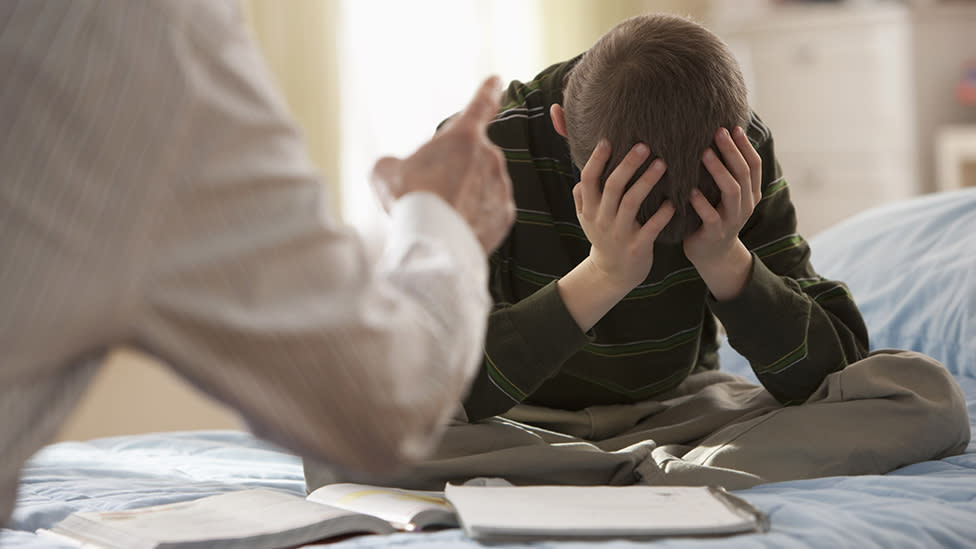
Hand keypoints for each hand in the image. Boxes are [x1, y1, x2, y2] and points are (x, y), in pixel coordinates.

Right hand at [370, 76, 514, 252]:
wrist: (433, 242)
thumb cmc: (409, 201)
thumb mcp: (386, 172)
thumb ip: (396, 163)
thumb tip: (396, 170)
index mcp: (463, 137)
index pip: (481, 105)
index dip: (488, 91)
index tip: (497, 80)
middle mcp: (489, 157)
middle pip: (471, 158)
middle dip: (455, 171)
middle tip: (431, 193)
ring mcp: (501, 186)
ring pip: (482, 185)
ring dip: (465, 195)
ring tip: (441, 215)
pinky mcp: (505, 215)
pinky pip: (489, 210)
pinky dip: (475, 217)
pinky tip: (455, 228)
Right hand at [573, 140, 675, 292]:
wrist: (613, 273)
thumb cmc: (603, 236)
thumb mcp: (586, 218)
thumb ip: (582, 196)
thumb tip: (581, 173)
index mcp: (589, 209)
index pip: (588, 180)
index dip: (596, 160)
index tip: (607, 140)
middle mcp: (602, 219)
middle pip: (612, 187)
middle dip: (627, 165)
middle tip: (644, 146)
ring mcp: (619, 234)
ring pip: (631, 203)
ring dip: (647, 182)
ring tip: (662, 164)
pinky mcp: (637, 246)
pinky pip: (651, 227)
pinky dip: (663, 213)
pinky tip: (674, 201)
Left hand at [683, 126, 761, 299]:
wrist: (713, 255)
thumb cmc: (714, 215)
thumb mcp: (726, 195)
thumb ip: (726, 173)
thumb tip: (718, 138)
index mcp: (751, 193)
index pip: (753, 165)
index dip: (745, 146)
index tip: (733, 127)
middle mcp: (746, 204)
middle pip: (743, 173)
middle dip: (732, 151)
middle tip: (718, 131)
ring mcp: (732, 219)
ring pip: (732, 191)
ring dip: (718, 171)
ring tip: (704, 154)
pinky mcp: (716, 232)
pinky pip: (711, 216)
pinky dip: (701, 203)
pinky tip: (690, 190)